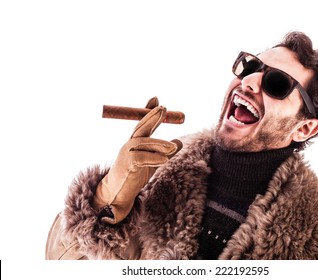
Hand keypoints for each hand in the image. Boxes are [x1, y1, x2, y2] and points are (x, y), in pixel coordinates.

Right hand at [93, 97, 181, 223]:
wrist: (119, 192)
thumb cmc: (134, 175)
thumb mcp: (152, 161)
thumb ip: (164, 152)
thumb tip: (179, 142)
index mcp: (136, 142)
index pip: (142, 123)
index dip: (148, 110)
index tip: (156, 98)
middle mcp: (130, 144)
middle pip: (141, 127)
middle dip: (152, 117)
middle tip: (163, 109)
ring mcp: (126, 154)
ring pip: (143, 143)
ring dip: (159, 143)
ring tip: (173, 147)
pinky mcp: (127, 166)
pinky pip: (141, 159)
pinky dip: (154, 158)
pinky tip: (165, 159)